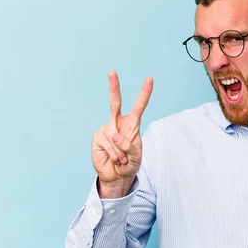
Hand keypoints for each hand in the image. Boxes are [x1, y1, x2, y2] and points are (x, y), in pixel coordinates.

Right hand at [91, 71, 152, 194]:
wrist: (117, 175)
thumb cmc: (130, 163)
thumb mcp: (136, 156)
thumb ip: (129, 146)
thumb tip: (115, 136)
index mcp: (132, 124)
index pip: (139, 106)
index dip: (145, 93)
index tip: (149, 79)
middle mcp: (118, 123)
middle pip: (115, 102)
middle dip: (113, 87)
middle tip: (112, 72)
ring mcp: (106, 129)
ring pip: (113, 134)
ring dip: (120, 151)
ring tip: (121, 159)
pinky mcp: (98, 137)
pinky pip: (107, 142)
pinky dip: (113, 153)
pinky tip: (114, 158)